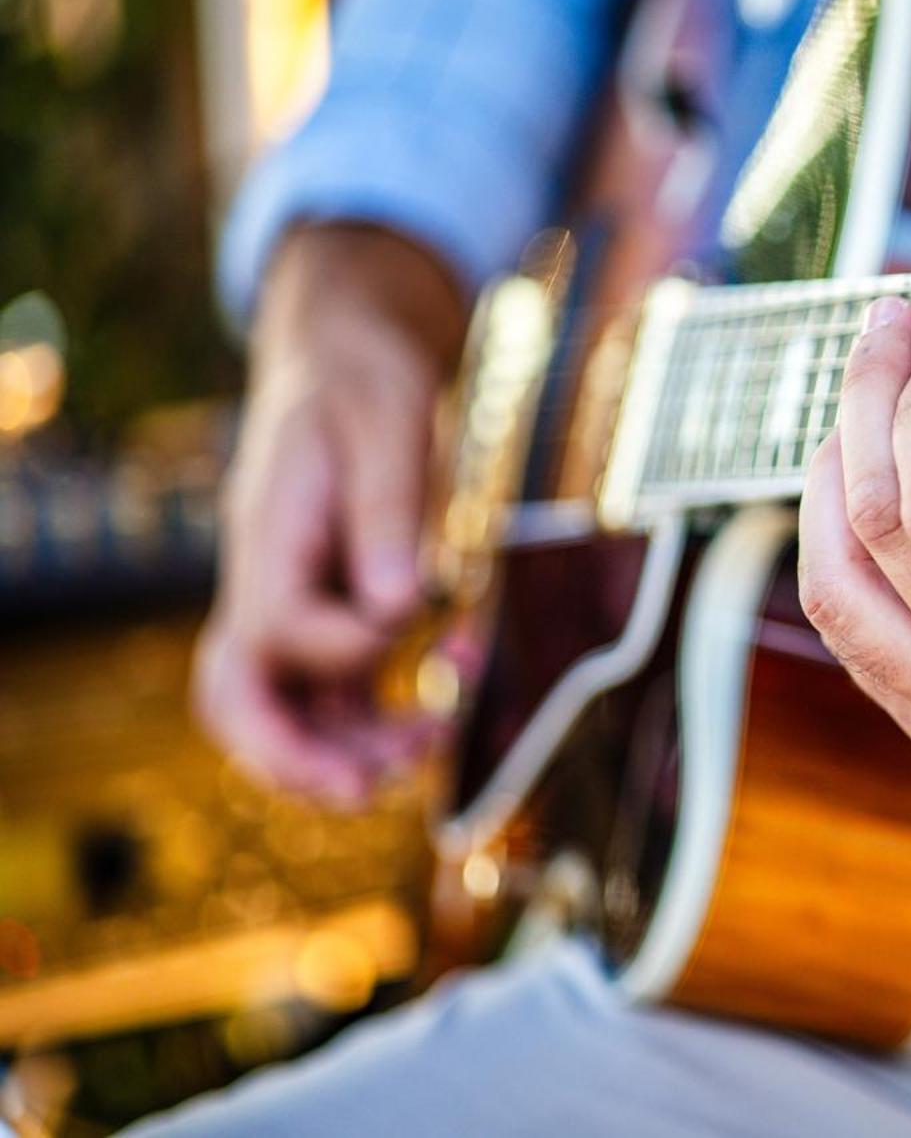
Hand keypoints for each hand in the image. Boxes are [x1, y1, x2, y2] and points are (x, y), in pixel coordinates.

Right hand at [195, 224, 466, 806]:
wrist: (350, 348)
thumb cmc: (368, 376)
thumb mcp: (390, 419)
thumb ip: (390, 510)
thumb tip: (402, 606)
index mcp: (268, 531)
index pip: (275, 624)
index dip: (342, 641)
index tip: (417, 612)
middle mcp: (267, 577)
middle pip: (237, 692)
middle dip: (289, 754)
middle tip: (359, 791)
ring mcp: (296, 599)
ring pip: (291, 704)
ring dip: (348, 746)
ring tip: (422, 755)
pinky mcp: (335, 607)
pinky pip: (339, 686)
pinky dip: (381, 713)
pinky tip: (446, 706)